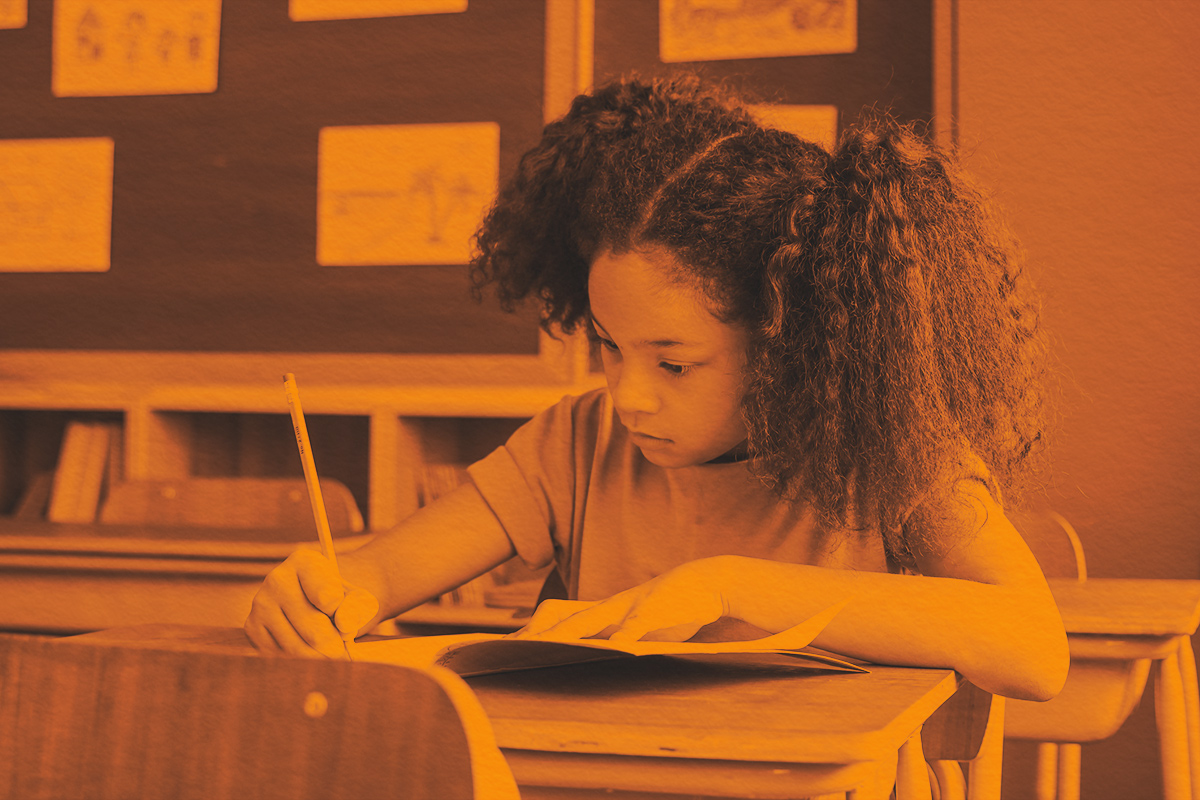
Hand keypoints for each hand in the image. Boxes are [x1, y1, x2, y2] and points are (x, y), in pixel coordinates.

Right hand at [244, 548, 378, 658]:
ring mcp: (261, 603)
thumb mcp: (358, 599)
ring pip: (296, 648)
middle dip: (334, 644)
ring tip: (327, 647)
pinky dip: (298, 660)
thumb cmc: (340, 601)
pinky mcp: (251, 627)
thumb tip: (344, 624)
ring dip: (317, 656)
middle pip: (314, 629)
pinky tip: (305, 647)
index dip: (343, 612)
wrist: (315, 605)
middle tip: (341, 645)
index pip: (328, 597)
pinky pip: (280, 657)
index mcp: (305, 562)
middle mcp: (277, 578)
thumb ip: (358, 608)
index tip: (343, 612)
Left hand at [514, 557, 732, 642]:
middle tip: (509, 649)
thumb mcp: (638, 625)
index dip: (532, 631)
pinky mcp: (655, 610)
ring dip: (567, 633)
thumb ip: (617, 638)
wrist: (708, 582)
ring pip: (591, 619)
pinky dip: (626, 636)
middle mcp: (609, 606)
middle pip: (564, 617)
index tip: (505, 646)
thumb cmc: (671, 607)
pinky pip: (636, 623)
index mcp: (603, 610)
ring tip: (542, 645)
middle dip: (536, 633)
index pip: (558, 618)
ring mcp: (630, 606)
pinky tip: (617, 648)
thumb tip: (601, 657)